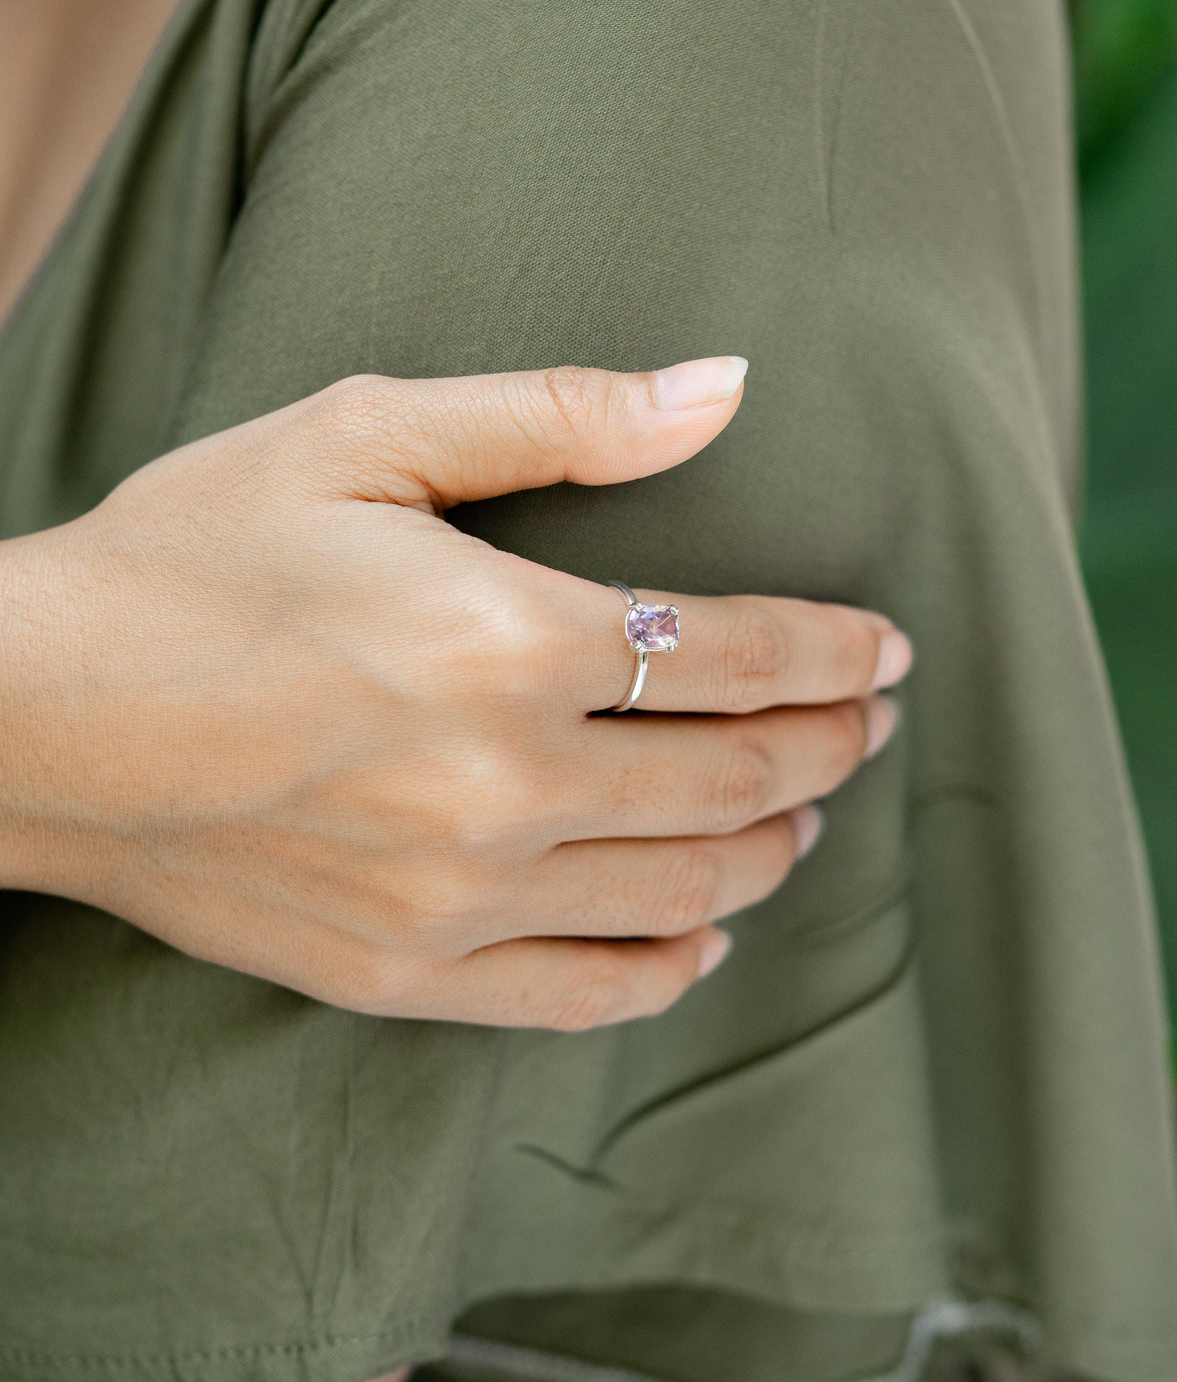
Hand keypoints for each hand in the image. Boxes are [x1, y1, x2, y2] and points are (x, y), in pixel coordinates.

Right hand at [0, 357, 909, 1029]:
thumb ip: (558, 414)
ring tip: (802, 814)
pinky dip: (668, 965)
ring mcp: (458, 897)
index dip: (836, 651)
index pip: (741, 655)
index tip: (887, 650)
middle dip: (829, 745)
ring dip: (771, 847)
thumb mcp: (362, 436)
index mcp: (509, 639)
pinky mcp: (403, 972)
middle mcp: (505, 784)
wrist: (35, 714)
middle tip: (865, 723)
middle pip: (735, 778)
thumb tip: (723, 387)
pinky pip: (584, 995)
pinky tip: (703, 932)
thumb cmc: (189, 556)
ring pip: (684, 890)